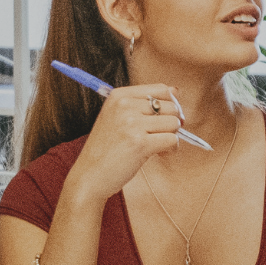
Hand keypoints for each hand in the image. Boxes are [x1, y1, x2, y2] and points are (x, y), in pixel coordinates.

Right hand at [61, 80, 191, 202]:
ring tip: (156, 146)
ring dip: (171, 136)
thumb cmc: (106, 149)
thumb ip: (144, 103)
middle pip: (170, 106)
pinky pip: (172, 140)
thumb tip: (175, 91)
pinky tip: (158, 154)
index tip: (166, 117)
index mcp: (119, 95)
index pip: (160, 89)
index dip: (171, 104)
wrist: (89, 175)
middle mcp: (124, 105)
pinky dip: (170, 149)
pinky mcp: (140, 143)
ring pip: (174, 123)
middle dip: (172, 123)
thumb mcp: (117, 116)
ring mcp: (132, 123)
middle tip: (159, 136)